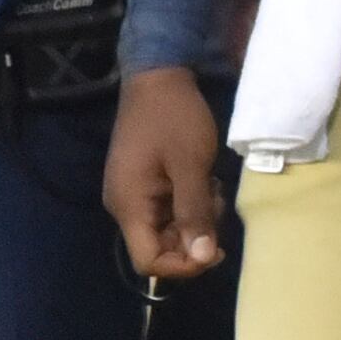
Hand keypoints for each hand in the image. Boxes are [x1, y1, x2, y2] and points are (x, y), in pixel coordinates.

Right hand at [104, 68, 227, 279]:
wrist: (157, 74)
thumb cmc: (174, 117)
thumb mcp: (191, 165)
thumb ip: (194, 212)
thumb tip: (203, 257)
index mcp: (128, 204)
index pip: (148, 261)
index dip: (182, 265)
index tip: (214, 247)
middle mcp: (123, 205)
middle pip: (158, 247)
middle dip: (193, 238)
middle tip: (217, 205)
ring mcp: (131, 193)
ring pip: (165, 229)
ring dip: (194, 219)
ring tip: (212, 187)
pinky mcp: (142, 182)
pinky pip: (165, 210)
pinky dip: (187, 205)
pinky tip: (203, 181)